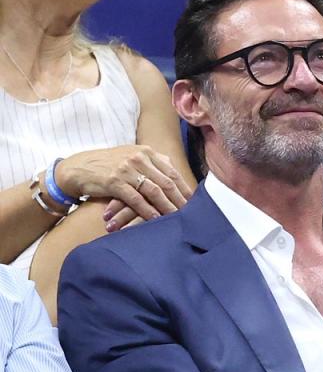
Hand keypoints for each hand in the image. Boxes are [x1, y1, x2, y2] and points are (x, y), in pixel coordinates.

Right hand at [55, 145, 191, 228]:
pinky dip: (148, 210)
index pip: (172, 172)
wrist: (78, 167)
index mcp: (146, 152)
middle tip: (191, 213)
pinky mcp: (114, 182)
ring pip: (154, 191)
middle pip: (167, 182)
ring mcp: (126, 169)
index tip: (195, 201)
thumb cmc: (108, 165)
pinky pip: (136, 199)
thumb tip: (174, 173)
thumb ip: (153, 164)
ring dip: (167, 206)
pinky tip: (156, 219)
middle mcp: (138, 158)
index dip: (184, 188)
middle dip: (180, 199)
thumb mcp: (132, 158)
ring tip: (177, 218)